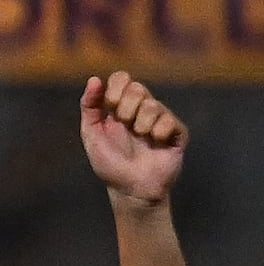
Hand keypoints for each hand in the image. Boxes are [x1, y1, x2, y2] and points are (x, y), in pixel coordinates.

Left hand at [84, 71, 188, 209]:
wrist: (130, 187)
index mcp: (120, 106)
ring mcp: (161, 119)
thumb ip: (89, 106)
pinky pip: (169, 120)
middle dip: (126, 108)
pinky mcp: (177, 132)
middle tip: (125, 125)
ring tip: (141, 138)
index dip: (117, 87)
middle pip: (138, 88)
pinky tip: (156, 144)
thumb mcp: (91, 133)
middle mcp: (141, 108)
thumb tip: (94, 79)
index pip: (122, 78)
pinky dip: (158, 133)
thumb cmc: (109, 162)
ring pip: (153, 104)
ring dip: (140, 124)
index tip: (111, 105)